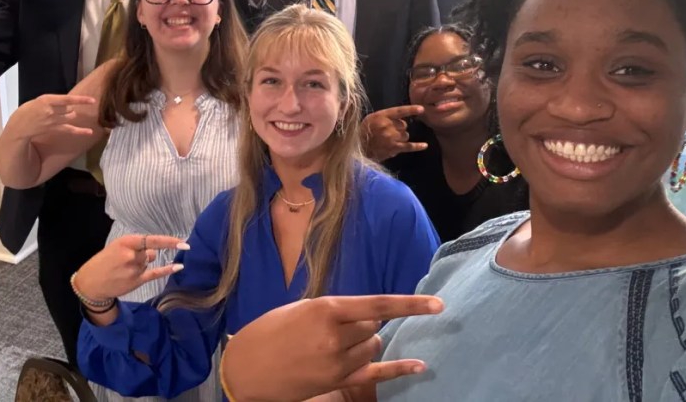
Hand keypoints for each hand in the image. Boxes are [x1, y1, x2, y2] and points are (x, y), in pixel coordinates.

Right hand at [7, 94, 97, 140]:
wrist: (19, 126)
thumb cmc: (27, 111)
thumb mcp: (38, 101)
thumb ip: (52, 101)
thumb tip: (67, 103)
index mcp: (47, 100)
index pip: (68, 99)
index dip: (81, 100)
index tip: (92, 100)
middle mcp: (51, 111)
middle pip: (69, 108)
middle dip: (68, 107)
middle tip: (57, 109)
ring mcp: (53, 121)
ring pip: (71, 116)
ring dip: (70, 115)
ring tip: (59, 115)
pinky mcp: (54, 129)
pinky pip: (70, 130)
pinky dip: (81, 131)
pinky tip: (90, 132)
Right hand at [75, 234, 189, 302]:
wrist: (91, 283)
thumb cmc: (104, 261)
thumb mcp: (117, 246)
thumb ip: (136, 246)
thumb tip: (156, 250)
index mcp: (126, 242)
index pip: (153, 240)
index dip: (169, 241)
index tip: (184, 241)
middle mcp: (132, 256)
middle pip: (151, 252)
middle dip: (144, 254)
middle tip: (127, 259)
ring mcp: (135, 269)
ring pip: (149, 262)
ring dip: (142, 264)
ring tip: (125, 268)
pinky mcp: (137, 281)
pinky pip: (155, 273)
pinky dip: (168, 270)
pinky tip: (179, 267)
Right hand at [221, 294, 443, 401]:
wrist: (247, 368)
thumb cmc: (270, 330)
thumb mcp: (303, 309)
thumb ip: (335, 310)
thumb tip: (367, 314)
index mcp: (327, 309)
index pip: (379, 305)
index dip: (412, 305)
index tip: (438, 305)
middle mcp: (336, 336)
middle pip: (374, 325)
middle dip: (364, 323)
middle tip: (338, 325)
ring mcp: (338, 362)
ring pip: (373, 346)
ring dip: (365, 342)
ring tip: (334, 344)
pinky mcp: (337, 382)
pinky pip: (376, 374)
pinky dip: (400, 369)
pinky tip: (420, 366)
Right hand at [361, 106, 427, 161]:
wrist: (358, 147)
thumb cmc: (364, 131)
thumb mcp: (372, 118)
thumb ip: (385, 117)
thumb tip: (400, 119)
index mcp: (382, 116)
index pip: (399, 111)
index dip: (411, 110)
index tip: (422, 109)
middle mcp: (388, 126)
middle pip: (404, 125)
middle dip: (399, 128)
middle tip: (388, 132)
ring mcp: (391, 137)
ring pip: (405, 135)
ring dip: (401, 137)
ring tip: (389, 140)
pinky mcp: (393, 148)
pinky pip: (409, 146)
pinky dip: (417, 146)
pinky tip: (425, 145)